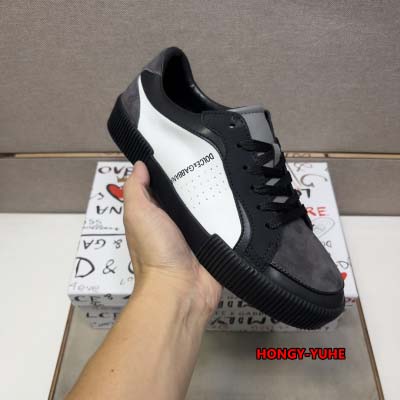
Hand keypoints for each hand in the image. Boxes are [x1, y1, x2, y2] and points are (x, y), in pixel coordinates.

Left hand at [123, 161, 221, 319]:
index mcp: (154, 214)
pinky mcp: (213, 240)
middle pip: (187, 192)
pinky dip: (228, 211)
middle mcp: (174, 221)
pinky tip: (237, 195)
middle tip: (212, 156)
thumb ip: (136, 189)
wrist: (181, 288)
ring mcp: (195, 231)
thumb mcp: (138, 214)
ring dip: (214, 194)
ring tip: (228, 170)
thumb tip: (140, 166)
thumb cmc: (155, 252)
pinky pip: (222, 220)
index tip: (182, 149)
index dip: (169, 169)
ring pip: (206, 204)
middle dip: (196, 178)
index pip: (162, 184)